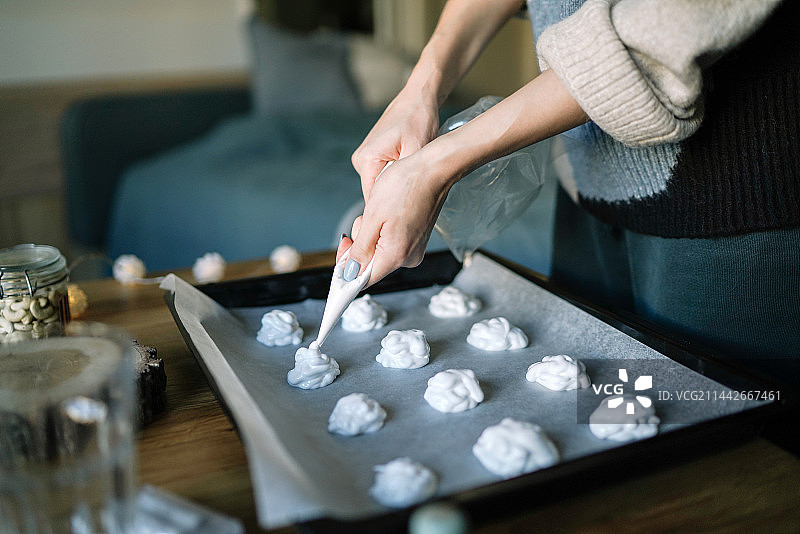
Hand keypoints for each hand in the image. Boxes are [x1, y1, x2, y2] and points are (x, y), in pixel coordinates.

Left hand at [338, 149, 456, 286]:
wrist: (434, 170)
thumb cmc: (406, 185)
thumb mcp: (373, 216)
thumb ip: (360, 249)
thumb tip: (350, 272)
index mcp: (396, 255)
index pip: (363, 280)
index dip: (346, 273)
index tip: (338, 263)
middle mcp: (408, 258)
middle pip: (371, 265)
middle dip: (359, 246)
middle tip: (361, 220)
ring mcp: (414, 249)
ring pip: (380, 252)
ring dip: (371, 235)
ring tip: (377, 211)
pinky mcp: (417, 240)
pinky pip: (391, 244)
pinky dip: (382, 231)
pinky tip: (387, 212)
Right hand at [351, 87, 440, 201]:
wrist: (417, 99)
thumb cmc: (418, 119)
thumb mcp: (416, 149)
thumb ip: (405, 176)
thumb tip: (399, 200)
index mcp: (367, 160)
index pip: (372, 199)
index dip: (387, 210)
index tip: (405, 217)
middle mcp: (360, 159)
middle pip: (375, 194)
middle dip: (393, 199)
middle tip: (414, 198)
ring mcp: (364, 157)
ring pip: (379, 186)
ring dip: (395, 187)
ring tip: (414, 182)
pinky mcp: (372, 155)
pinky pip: (382, 175)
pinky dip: (395, 177)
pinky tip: (409, 173)